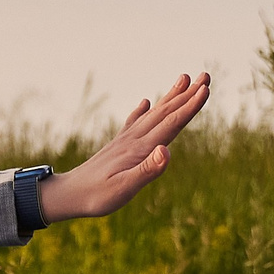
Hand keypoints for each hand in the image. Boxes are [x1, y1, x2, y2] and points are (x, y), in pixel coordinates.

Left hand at [34, 72, 210, 222]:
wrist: (66, 195)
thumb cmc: (96, 197)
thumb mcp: (123, 189)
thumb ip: (146, 171)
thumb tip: (166, 150)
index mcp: (139, 149)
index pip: (171, 123)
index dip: (190, 107)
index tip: (206, 88)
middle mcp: (134, 139)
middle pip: (166, 112)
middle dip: (188, 94)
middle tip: (206, 75)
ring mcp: (125, 140)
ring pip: (153, 114)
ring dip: (170, 97)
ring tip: (183, 79)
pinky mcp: (117, 146)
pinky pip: (133, 123)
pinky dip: (142, 111)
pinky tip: (145, 103)